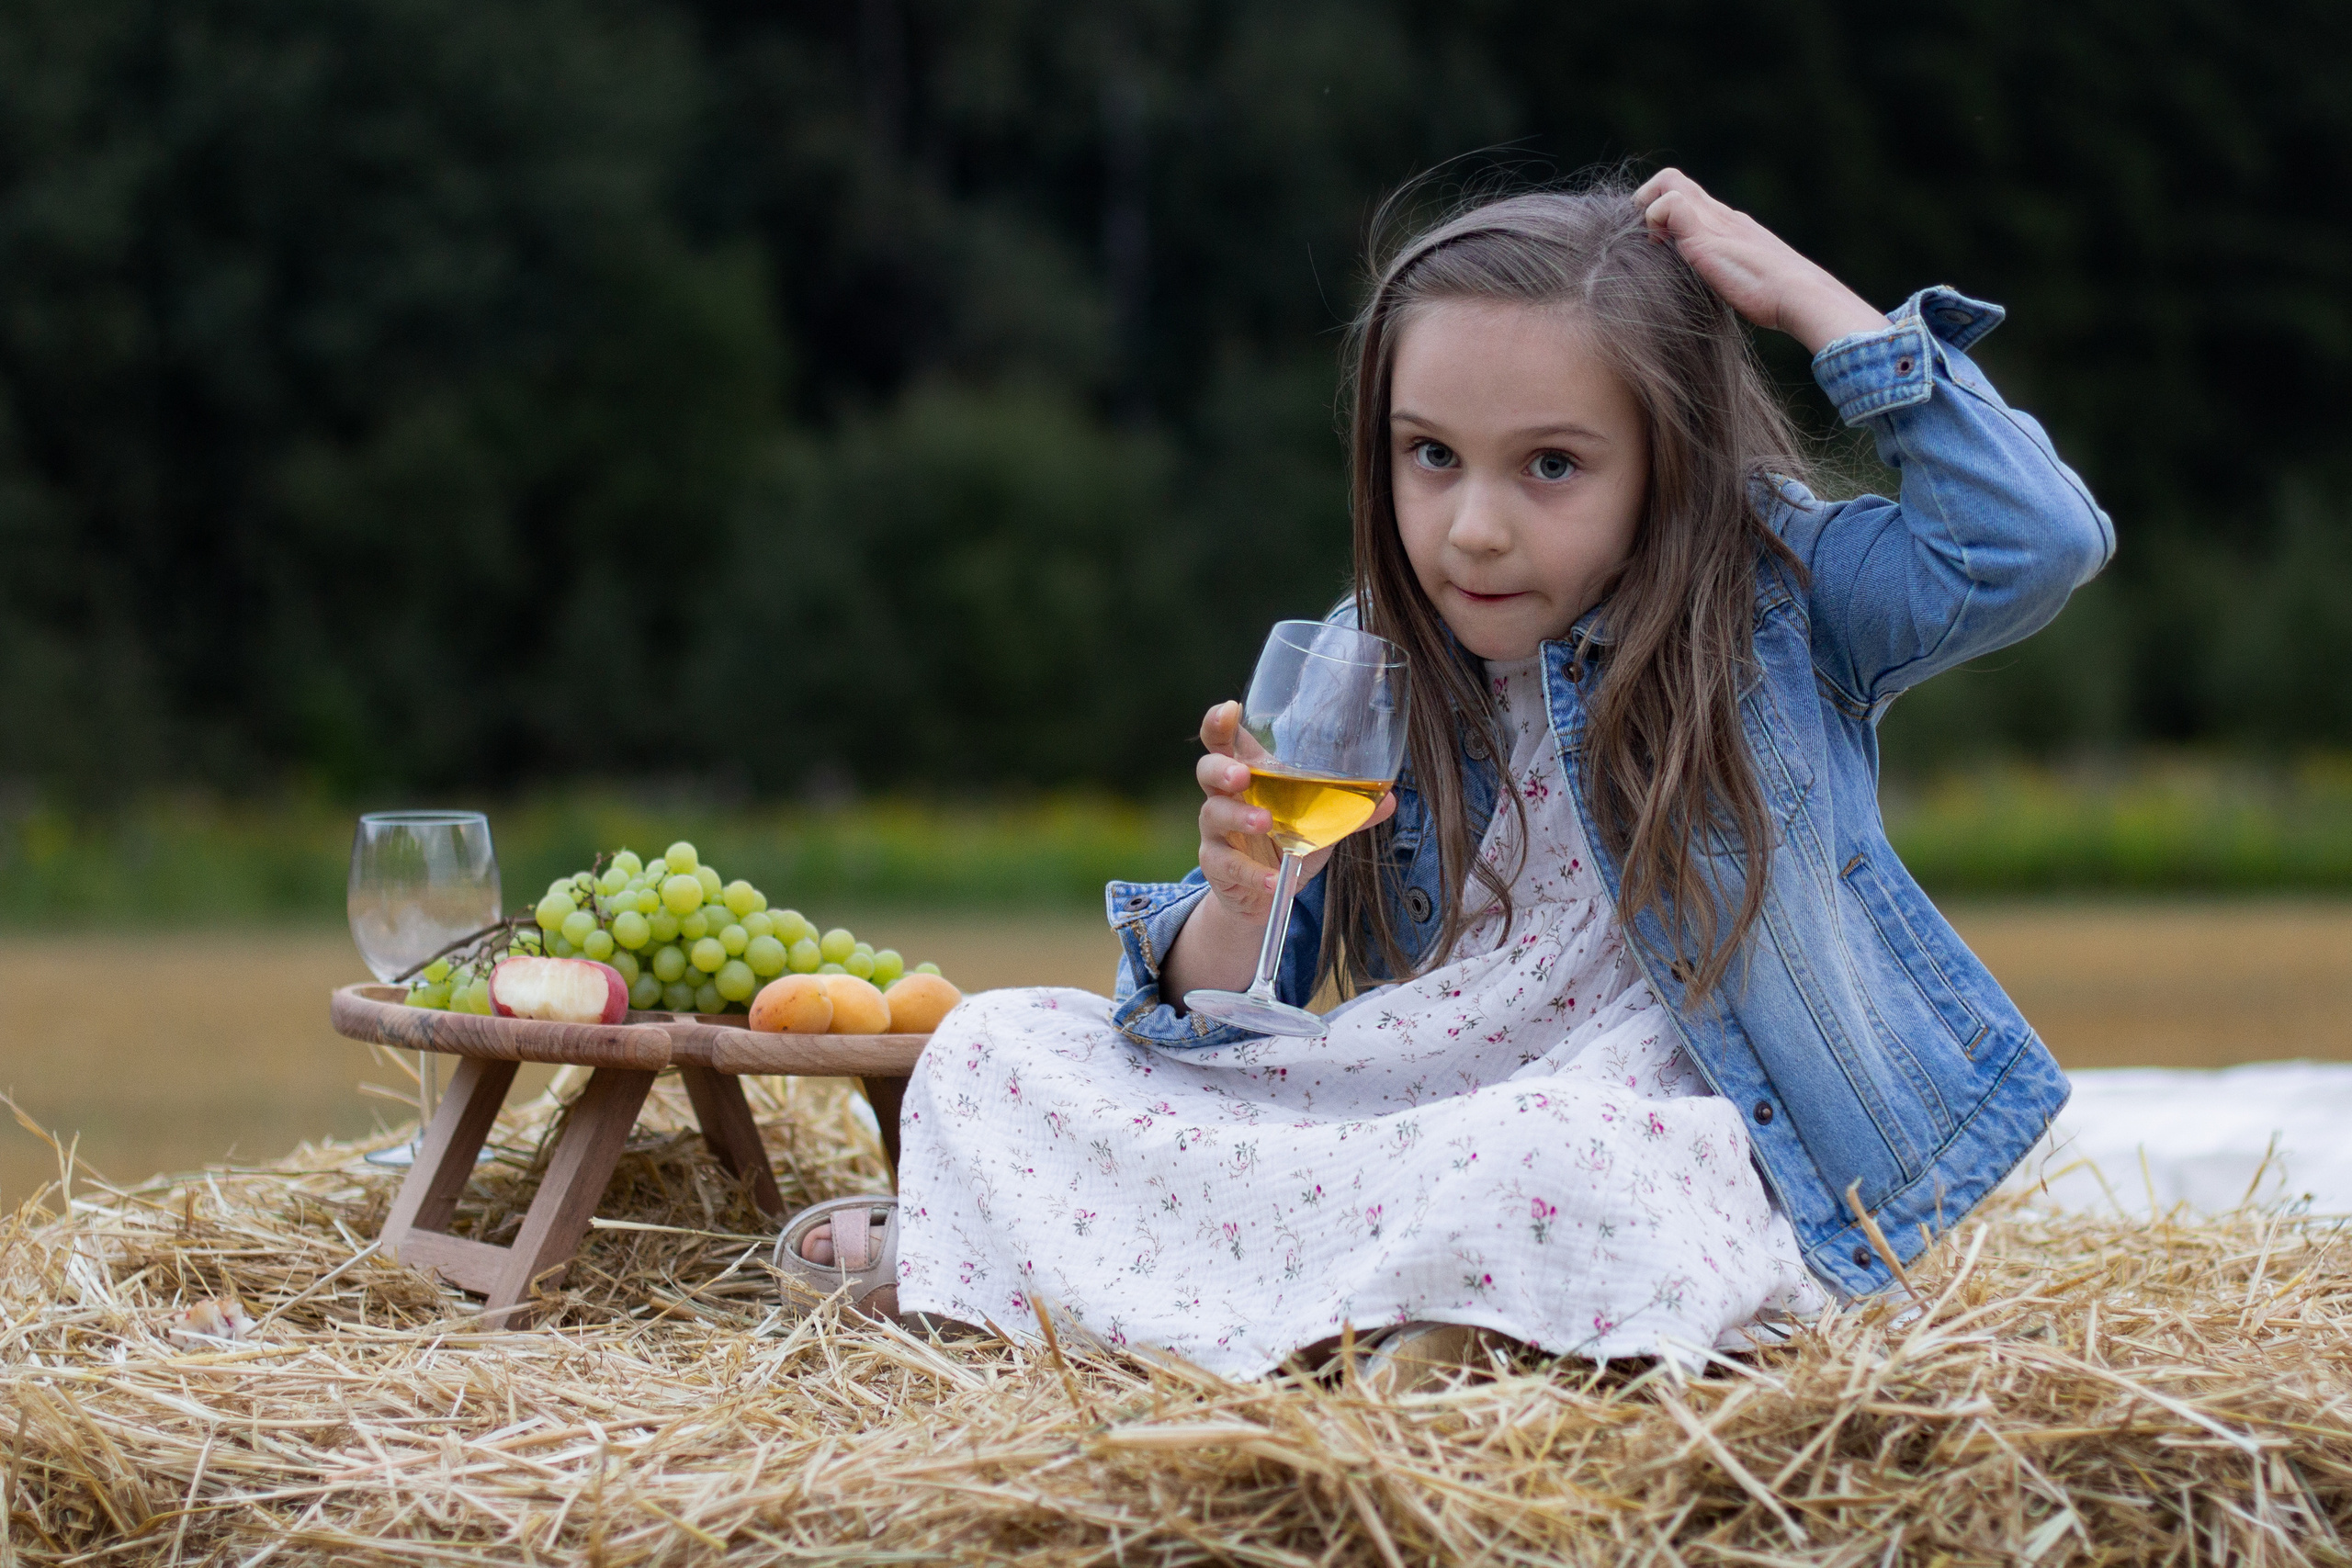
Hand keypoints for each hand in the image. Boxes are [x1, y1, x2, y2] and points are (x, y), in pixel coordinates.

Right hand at [1192, 699, 1397, 922]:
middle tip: (1241, 775)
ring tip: (1265, 823)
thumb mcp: (1320, 821)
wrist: (1262, 894)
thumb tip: (1391, 798)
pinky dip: (1253, 873)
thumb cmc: (1288, 841)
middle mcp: (1224, 797)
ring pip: (1214, 814)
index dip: (1219, 722)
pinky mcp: (1216, 865)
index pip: (1223, 739)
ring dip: (1239, 817)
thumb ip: (1348, 808)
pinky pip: (1227, 865)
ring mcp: (1216, 831)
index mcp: (1248, 774)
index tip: (1230, 708)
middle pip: (1207, 769)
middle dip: (1221, 768)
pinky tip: (1274, 880)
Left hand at [1632, 169, 1886, 354]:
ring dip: (1648, 207)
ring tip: (1652, 242)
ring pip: (1668, 181)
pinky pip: (1667, 204)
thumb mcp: (1741, 281)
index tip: (1658, 242)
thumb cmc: (1775, 299)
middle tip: (1648, 237)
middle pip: (1675, 180)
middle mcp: (1719, 214)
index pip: (1690, 198)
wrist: (1798, 295)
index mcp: (1729, 224)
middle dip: (1649, 200)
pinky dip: (1654, 219)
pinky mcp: (1703, 234)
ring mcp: (1712, 220)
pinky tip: (1660, 248)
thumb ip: (1724, 276)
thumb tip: (1714, 294)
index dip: (1664, 211)